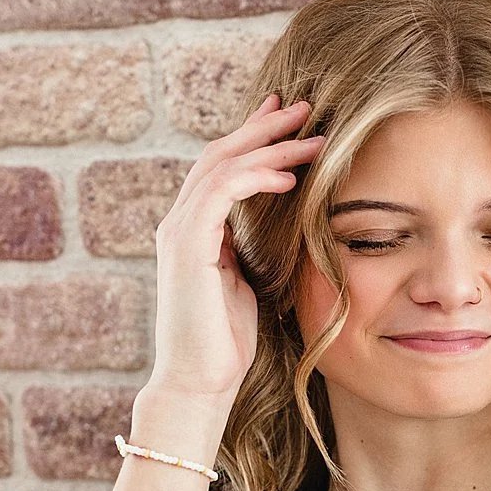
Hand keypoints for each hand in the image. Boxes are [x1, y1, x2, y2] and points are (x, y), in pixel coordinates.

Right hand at [147, 93, 324, 405]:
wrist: (200, 383)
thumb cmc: (226, 343)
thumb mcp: (249, 283)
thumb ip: (254, 248)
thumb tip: (284, 225)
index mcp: (194, 230)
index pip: (222, 168)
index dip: (255, 138)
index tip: (289, 118)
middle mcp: (180, 222)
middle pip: (219, 154)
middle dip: (264, 127)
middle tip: (305, 107)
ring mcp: (179, 231)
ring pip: (221, 166)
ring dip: (269, 146)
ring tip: (311, 134)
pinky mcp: (186, 246)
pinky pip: (221, 192)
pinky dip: (255, 177)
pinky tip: (289, 177)